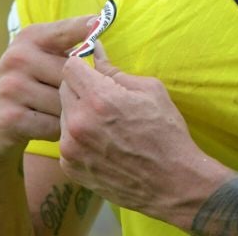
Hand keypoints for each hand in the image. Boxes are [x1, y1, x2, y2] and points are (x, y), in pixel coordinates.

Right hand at [0, 14, 94, 161]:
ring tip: (54, 115)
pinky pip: (54, 127)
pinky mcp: (10, 118)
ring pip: (66, 103)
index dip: (90, 27)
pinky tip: (45, 128)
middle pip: (74, 76)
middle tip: (71, 101)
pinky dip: (56, 132)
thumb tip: (101, 37)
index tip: (104, 20)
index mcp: (30, 37)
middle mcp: (18, 57)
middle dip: (79, 93)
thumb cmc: (26, 89)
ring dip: (68, 115)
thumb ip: (68, 47)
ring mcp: (12, 87)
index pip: (70, 29)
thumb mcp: (39, 59)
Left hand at [57, 45, 231, 226]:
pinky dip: (79, 137)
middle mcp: (79, 123)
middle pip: (63, 89)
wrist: (173, 183)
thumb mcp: (150, 91)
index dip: (82, 64)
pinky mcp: (70, 168)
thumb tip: (96, 52)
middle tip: (103, 97)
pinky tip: (102, 143)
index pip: (69, 66)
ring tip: (105, 123)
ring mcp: (71, 149)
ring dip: (78, 113)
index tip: (91, 70)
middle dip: (80, 87)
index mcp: (98, 99)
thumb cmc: (167, 134)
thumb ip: (116, 71)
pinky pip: (66, 140)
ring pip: (64, 115)